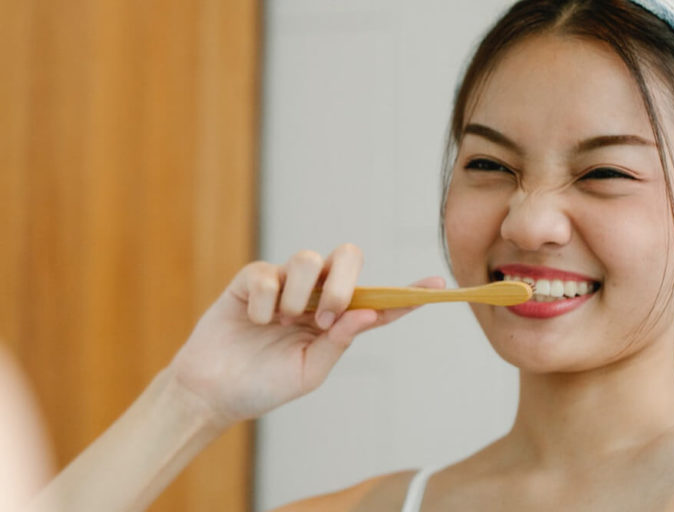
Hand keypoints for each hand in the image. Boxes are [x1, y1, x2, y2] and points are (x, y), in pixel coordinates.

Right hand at [166, 243, 444, 427]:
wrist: (212, 392)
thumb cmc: (264, 385)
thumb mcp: (308, 372)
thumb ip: (338, 341)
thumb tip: (369, 312)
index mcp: (335, 320)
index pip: (377, 301)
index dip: (407, 293)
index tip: (438, 285)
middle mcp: (315, 295)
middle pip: (348, 256)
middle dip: (343, 281)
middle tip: (326, 316)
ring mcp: (284, 284)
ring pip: (308, 258)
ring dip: (300, 293)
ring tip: (284, 320)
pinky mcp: (253, 279)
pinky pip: (268, 273)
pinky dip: (264, 302)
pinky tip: (255, 321)